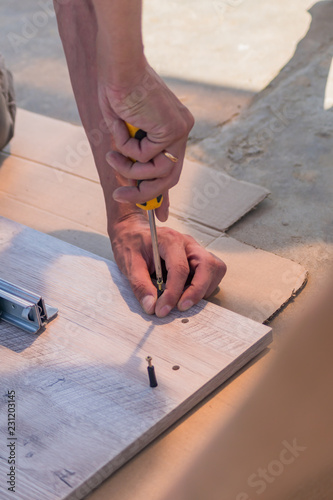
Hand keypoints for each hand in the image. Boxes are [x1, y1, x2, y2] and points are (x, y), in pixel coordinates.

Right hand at [98, 62, 193, 221]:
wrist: (118, 65)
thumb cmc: (116, 91)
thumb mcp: (124, 132)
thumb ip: (133, 156)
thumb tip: (132, 183)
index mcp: (172, 129)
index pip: (171, 168)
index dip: (163, 194)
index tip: (160, 214)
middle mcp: (181, 130)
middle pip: (169, 178)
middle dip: (143, 194)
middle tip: (120, 197)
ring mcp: (180, 130)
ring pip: (156, 172)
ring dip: (129, 170)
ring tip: (113, 156)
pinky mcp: (172, 129)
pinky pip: (144, 158)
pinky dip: (125, 150)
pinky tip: (122, 129)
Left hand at [109, 215, 226, 316]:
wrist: (132, 232)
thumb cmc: (131, 244)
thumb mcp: (129, 264)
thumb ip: (140, 285)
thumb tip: (151, 306)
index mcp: (170, 240)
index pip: (180, 268)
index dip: (174, 292)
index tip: (163, 309)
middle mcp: (188, 243)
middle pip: (208, 266)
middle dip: (197, 291)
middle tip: (181, 307)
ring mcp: (195, 250)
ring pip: (214, 269)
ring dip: (202, 289)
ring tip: (182, 300)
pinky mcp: (198, 258)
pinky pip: (211, 273)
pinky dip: (203, 287)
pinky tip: (185, 293)